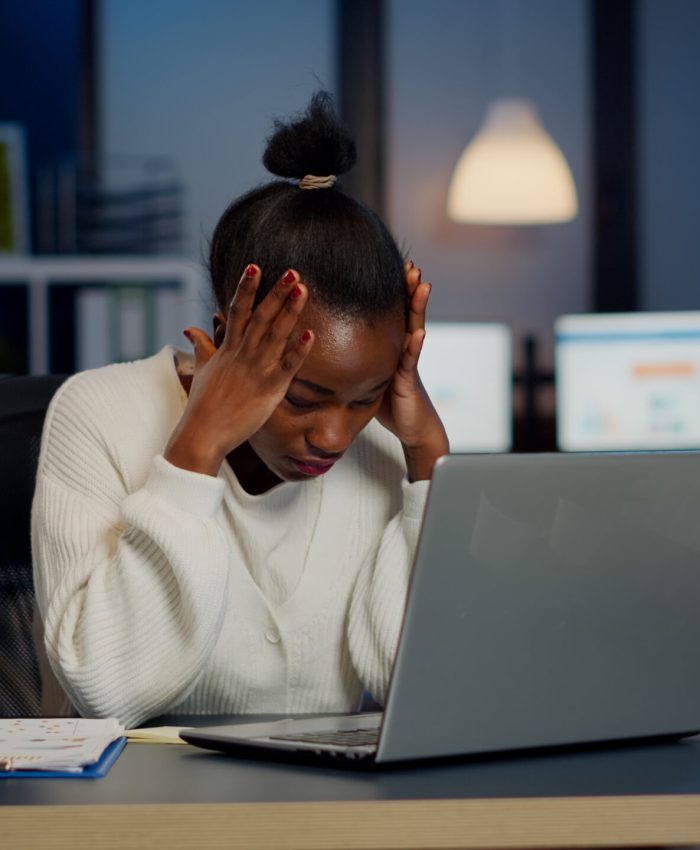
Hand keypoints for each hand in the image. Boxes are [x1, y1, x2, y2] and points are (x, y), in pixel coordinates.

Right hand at [164, 265, 312, 475]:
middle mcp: (242, 354)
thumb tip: (190, 329)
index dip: (245, 287)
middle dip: (276, 292)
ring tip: (302, 289)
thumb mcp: (202, 370)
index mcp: (227, 348)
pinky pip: (287, 366)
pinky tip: (311, 334)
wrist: (203, 433)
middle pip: (261, 316)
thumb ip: (202, 346)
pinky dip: (299, 350)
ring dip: (290, 311)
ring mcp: (256, 369)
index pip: (237, 310)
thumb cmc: (202, 404)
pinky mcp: (269, 388)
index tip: (255, 266)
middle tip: (293, 272)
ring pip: (275, 334)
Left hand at [376, 261, 448, 480]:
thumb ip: (355, 361)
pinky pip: (411, 361)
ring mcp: (408, 363)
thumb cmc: (390, 403)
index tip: (392, 267)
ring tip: (422, 285)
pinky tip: (419, 333)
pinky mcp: (408, 382)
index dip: (394, 291)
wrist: (413, 428)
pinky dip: (415, 346)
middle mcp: (403, 350)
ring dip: (418, 307)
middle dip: (410, 289)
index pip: (393, 313)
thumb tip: (327, 350)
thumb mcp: (369, 376)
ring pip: (414, 329)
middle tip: (411, 265)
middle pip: (407, 313)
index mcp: (391, 347)